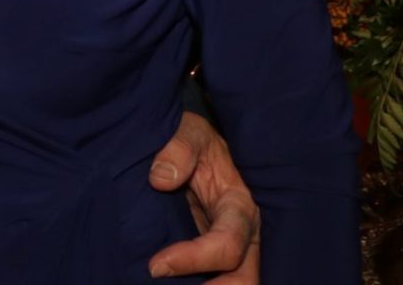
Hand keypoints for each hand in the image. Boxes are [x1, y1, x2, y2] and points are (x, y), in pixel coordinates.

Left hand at [146, 110, 259, 281]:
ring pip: (235, 282)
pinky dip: (192, 282)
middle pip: (245, 280)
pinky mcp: (212, 256)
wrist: (193, 149)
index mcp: (241, 205)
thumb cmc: (196, 141)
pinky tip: (165, 281)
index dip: (194, 259)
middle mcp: (243, 233)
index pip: (228, 245)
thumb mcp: (191, 132)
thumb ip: (180, 147)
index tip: (156, 265)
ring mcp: (231, 247)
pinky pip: (211, 276)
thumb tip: (160, 179)